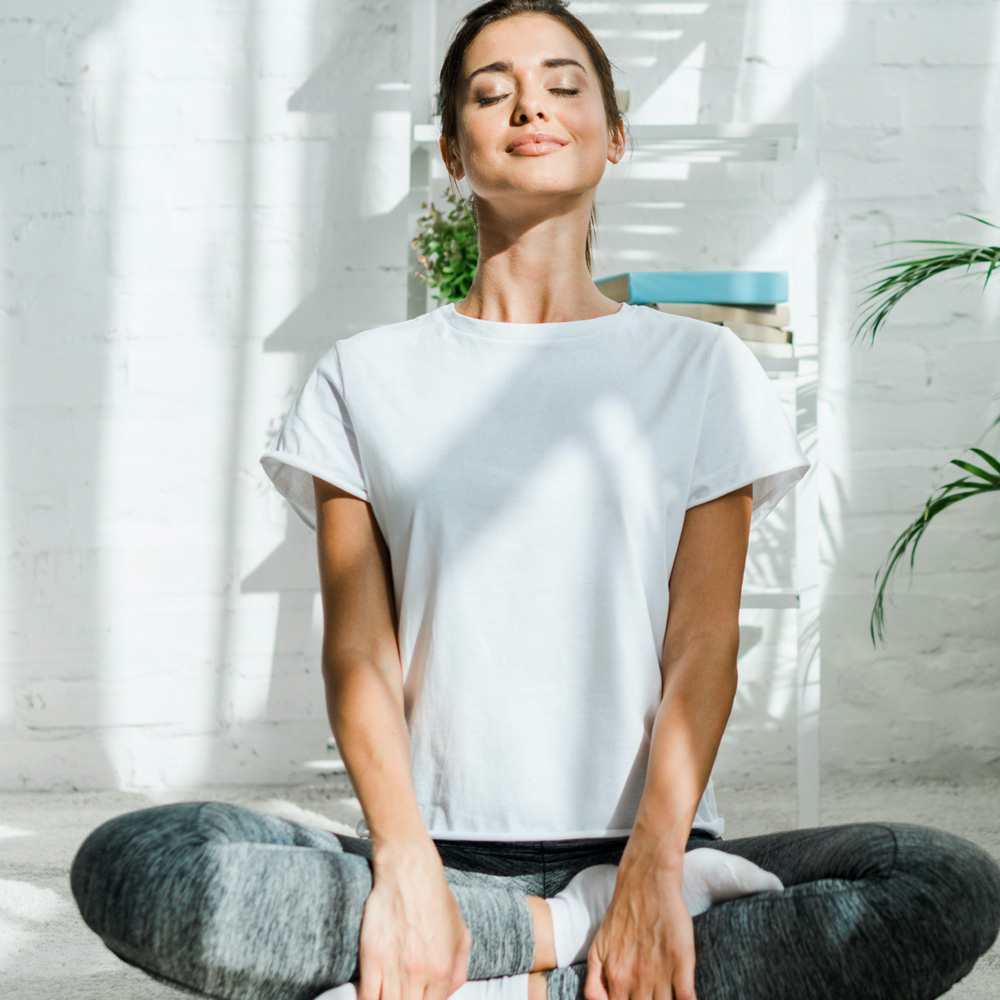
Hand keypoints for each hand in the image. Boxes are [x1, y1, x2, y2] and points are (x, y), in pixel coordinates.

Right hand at [358, 841, 472, 999]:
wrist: (409, 870)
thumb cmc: (434, 898)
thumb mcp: (461, 934)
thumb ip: (458, 971)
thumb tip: (448, 995)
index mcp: (442, 970)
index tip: (419, 998)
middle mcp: (419, 974)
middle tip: (405, 994)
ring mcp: (394, 968)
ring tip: (391, 994)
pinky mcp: (372, 958)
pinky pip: (367, 998)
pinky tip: (373, 996)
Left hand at [583, 844, 697, 999]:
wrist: (645, 882)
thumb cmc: (622, 914)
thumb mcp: (598, 948)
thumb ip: (595, 982)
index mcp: (615, 978)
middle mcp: (636, 980)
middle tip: (651, 996)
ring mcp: (660, 973)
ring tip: (666, 994)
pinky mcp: (681, 962)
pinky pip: (686, 999)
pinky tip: (686, 998)